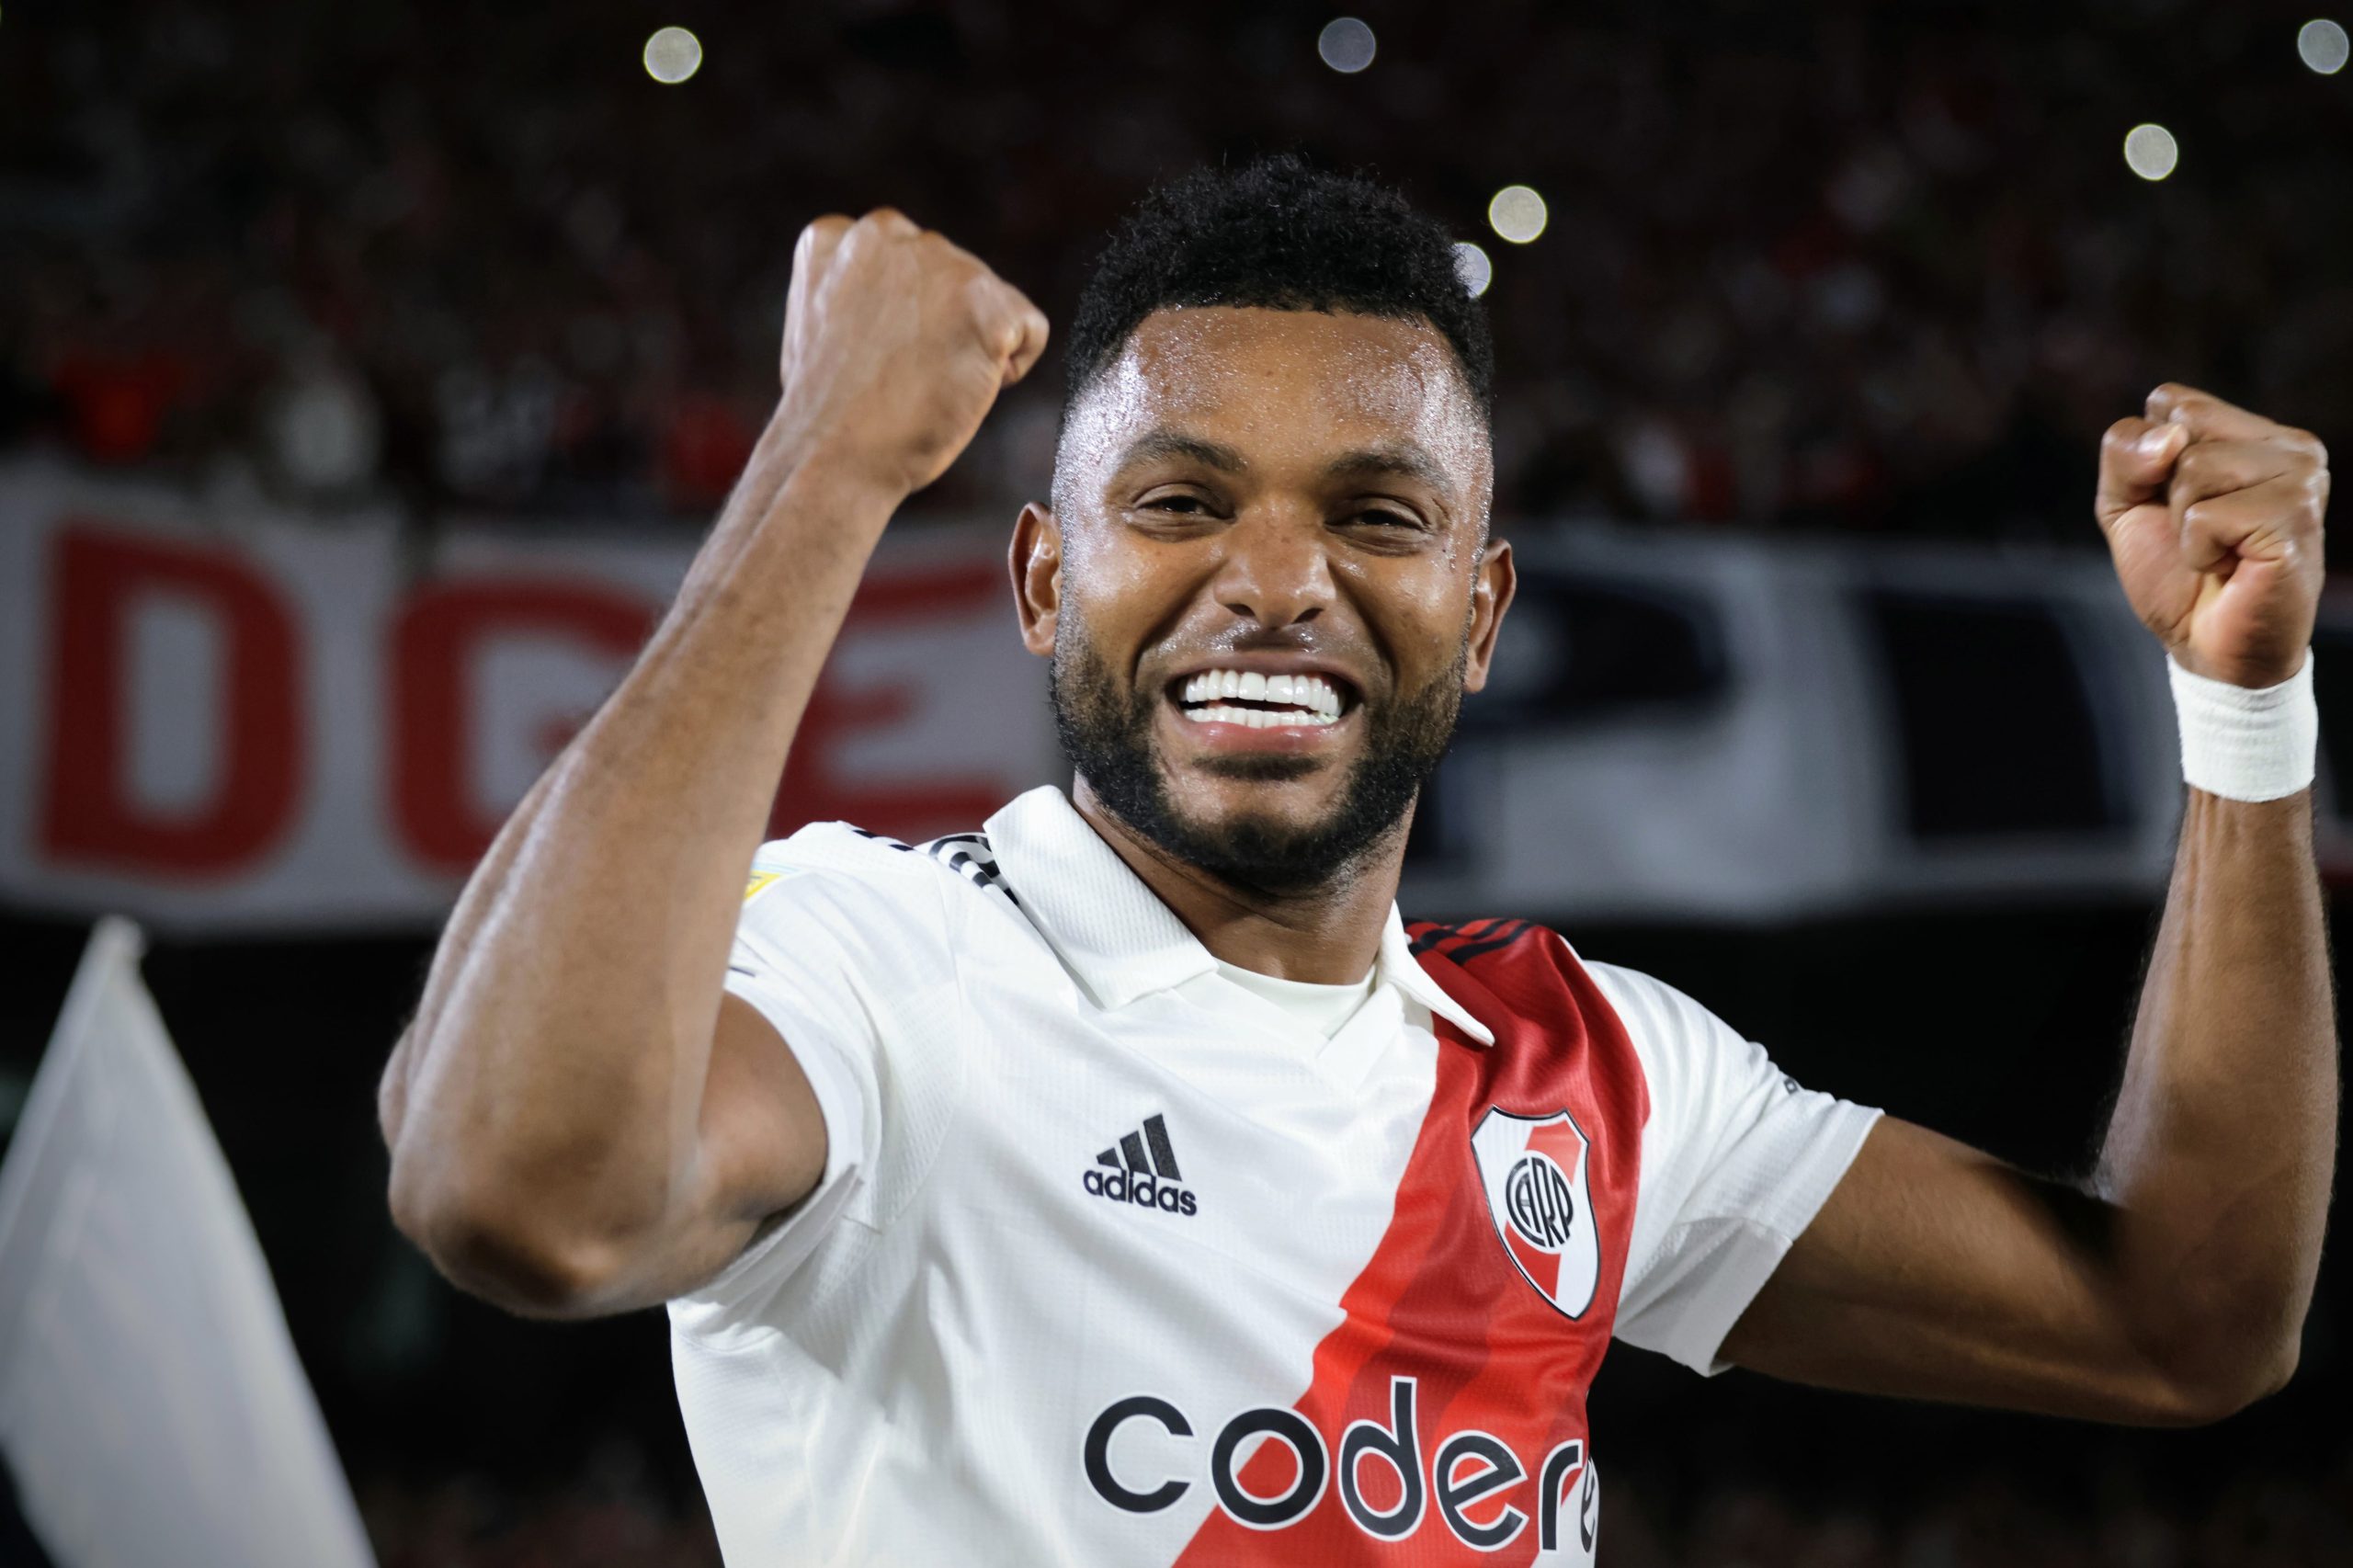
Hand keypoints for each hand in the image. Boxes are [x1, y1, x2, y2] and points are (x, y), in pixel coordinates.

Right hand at [773, 209, 1049, 500]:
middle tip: (903, 378)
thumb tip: (912, 298)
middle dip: (945, 327)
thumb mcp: (825, 323)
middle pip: (954, 275)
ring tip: (923, 385)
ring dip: (975, 347)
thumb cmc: (828, 414)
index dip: (905, 320)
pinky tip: (961, 391)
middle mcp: (884, 231)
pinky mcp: (983, 302)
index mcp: (837, 236)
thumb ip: (864, 290)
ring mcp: (937, 262)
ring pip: (994, 300)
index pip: (905, 264)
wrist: (830, 457)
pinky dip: (1011, 369)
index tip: (878, 359)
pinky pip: (1030, 330)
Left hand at [2096, 384, 2329, 688]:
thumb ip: (2124, 453)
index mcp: (2252, 431)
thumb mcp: (2125, 505)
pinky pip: (2206, 515)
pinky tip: (2231, 567)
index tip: (2174, 504)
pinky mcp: (2296, 516)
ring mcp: (2301, 476)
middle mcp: (2289, 444)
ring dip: (2185, 525)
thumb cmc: (2175, 574)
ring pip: (2194, 468)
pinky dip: (2199, 551)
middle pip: (2179, 428)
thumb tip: (2169, 438)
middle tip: (2200, 534)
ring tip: (2219, 552)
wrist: (2208, 647)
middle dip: (2165, 491)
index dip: (2147, 461)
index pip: (2170, 401)